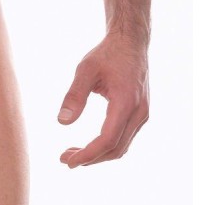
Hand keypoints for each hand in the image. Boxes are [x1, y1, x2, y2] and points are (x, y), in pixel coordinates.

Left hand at [57, 34, 148, 167]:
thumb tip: (61, 122)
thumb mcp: (85, 69)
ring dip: (98, 155)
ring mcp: (142, 114)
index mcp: (126, 102)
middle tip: (65, 159)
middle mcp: (139, 112)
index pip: (107, 139)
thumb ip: (74, 95)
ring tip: (73, 154)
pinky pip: (125, 138)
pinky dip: (107, 146)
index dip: (88, 154)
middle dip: (90, 158)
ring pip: (122, 146)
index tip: (68, 161)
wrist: (131, 43)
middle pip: (116, 148)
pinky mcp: (140, 114)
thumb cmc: (107, 54)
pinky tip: (90, 145)